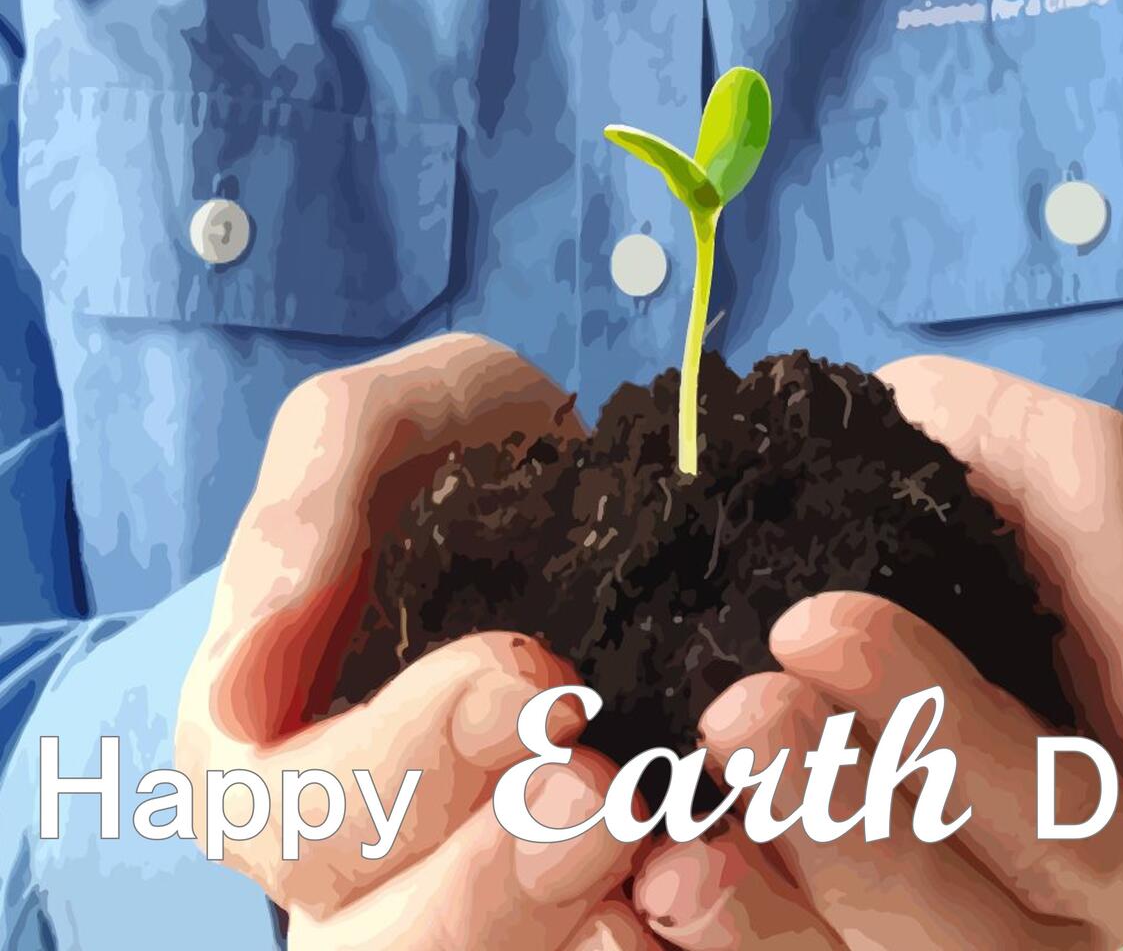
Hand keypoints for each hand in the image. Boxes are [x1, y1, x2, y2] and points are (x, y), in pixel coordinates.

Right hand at [176, 335, 643, 948]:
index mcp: (263, 731)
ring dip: (555, 926)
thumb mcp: (383, 418)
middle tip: (602, 786)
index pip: (286, 818)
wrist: (574, 471)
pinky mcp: (547, 881)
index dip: (395, 775)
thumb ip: (306, 506)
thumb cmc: (462, 440)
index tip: (521, 677)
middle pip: (368, 944)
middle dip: (486, 882)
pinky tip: (686, 872)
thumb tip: (242, 673)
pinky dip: (621, 931)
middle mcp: (341, 831)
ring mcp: (445, 868)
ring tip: (648, 827)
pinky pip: (571, 942)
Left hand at [631, 356, 1122, 949]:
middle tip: (740, 710)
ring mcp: (917, 913)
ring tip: (673, 837)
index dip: (953, 746)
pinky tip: (644, 879)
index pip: (1070, 828)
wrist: (867, 469)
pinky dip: (705, 931)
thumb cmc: (992, 472)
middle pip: (957, 932)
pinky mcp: (814, 906)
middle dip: (842, 822)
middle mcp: (1034, 903)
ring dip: (762, 913)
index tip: (823, 624)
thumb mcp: (1078, 476)